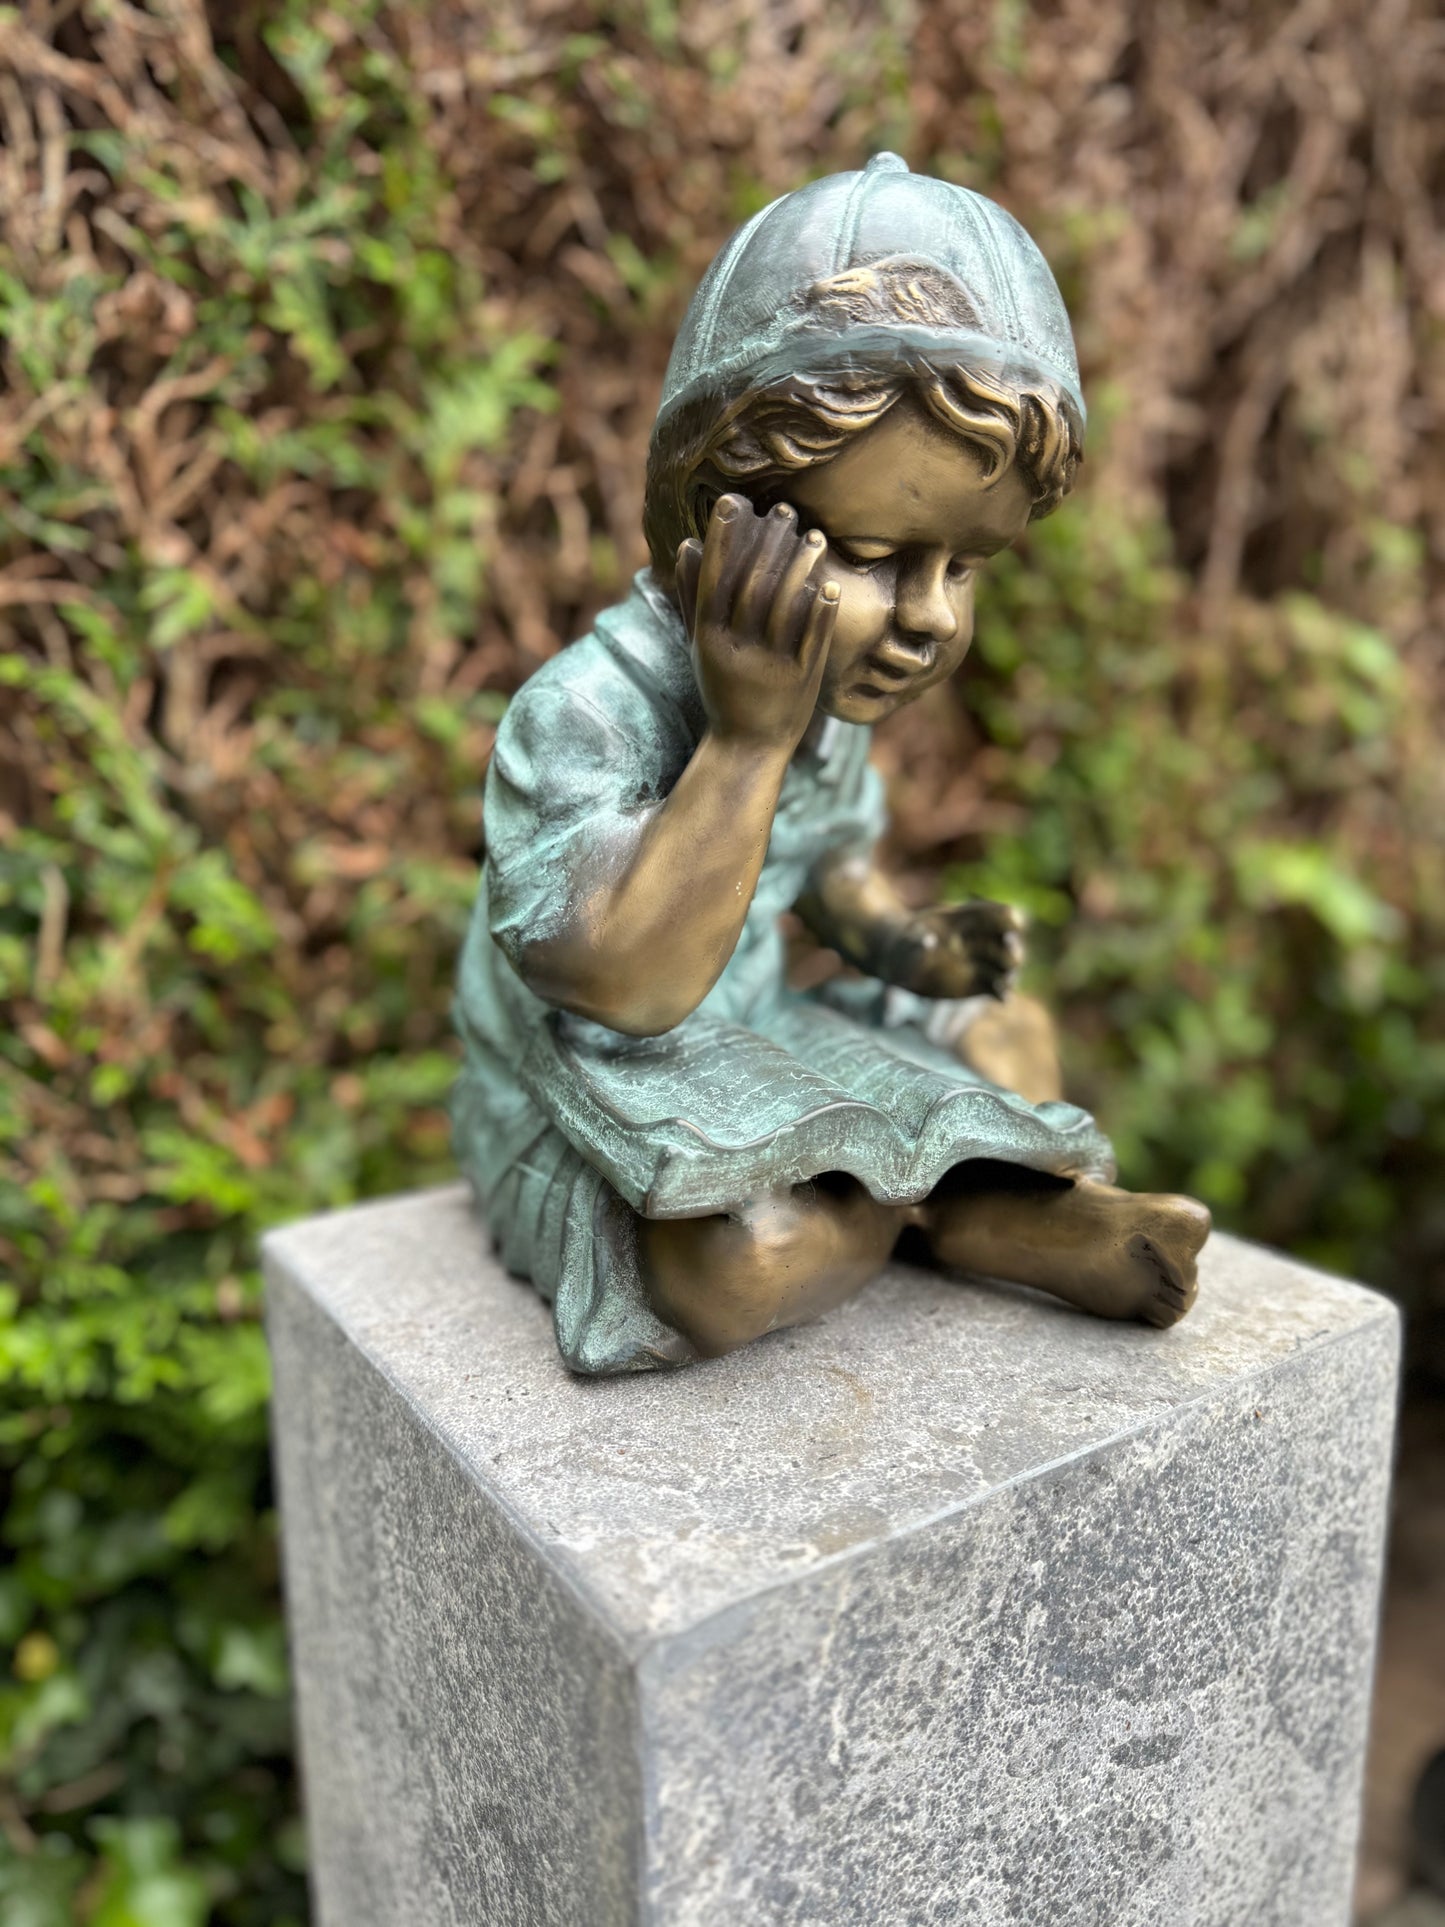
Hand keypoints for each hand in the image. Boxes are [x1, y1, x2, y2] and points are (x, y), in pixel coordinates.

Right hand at [675, 495, 838, 752]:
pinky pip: (813, 637)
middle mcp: (737, 650)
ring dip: (801, 567)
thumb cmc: (723, 688)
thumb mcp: (700, 645)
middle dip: (769, 543)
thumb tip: (686, 544)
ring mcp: (770, 665)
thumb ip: (692, 596)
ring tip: (816, 536)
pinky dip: (822, 609)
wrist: (747, 747)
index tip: (733, 502)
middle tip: (786, 510)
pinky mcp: (801, 680)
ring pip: (786, 606)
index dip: (724, 539)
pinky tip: (831, 583)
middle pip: (753, 585)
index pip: (715, 579)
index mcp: (709, 639)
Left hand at [882, 899, 1025, 1000]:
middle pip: (1008, 941)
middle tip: (1011, 954)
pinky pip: (998, 989)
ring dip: (1010, 972)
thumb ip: (916, 942)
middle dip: (1012, 947)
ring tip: (1005, 981)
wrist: (903, 963)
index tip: (1011, 922)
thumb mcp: (906, 942)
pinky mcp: (980, 984)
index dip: (1005, 916)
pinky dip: (1002, 994)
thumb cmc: (904, 945)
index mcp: (966, 920)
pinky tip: (1002, 999)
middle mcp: (980, 940)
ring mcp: (982, 962)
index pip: (995, 913)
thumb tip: (928, 942)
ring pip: (1007, 966)